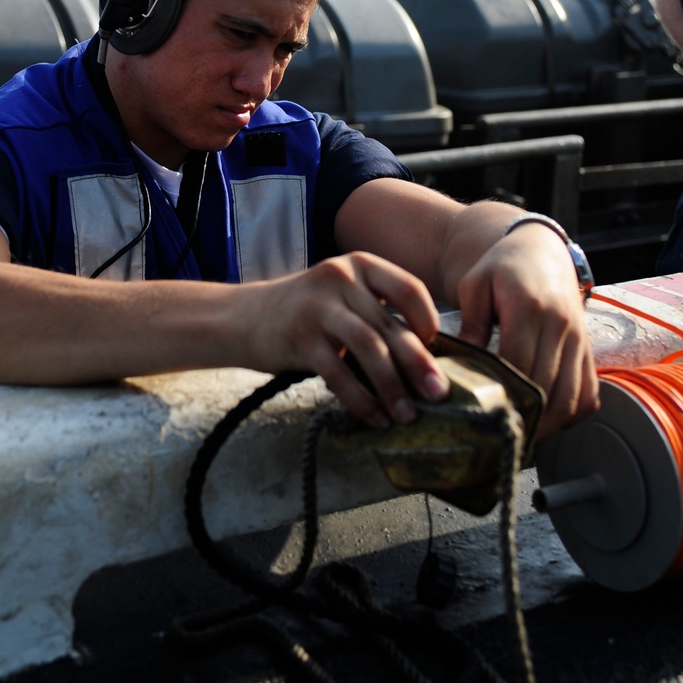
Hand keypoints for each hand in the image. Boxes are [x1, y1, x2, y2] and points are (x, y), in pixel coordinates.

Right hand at [238, 252, 451, 428]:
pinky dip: (361, 400)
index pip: (409, 288)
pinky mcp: (300, 339)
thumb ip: (376, 314)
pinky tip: (374, 418)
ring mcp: (319, 308)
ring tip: (406, 415)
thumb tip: (424, 359)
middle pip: (391, 325)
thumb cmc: (305, 312)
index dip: (428, 320)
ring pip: (370, 349)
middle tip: (438, 394)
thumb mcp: (342, 296)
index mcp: (359, 265)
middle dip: (419, 364)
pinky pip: (340, 374)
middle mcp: (341, 279)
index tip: (434, 349)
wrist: (243, 317)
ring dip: (392, 386)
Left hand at [453, 226, 598, 440]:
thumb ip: (470, 324)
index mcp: (528, 306)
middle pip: (546, 385)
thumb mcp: (475, 285)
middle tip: (500, 438)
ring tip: (523, 438)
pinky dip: (572, 413)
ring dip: (549, 423)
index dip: (504, 392)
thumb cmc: (501, 268)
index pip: (518, 362)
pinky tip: (548, 422)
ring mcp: (578, 338)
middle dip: (524, 416)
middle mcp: (560, 324)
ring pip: (571, 396)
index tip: (484, 414)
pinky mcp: (587, 349)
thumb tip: (458, 366)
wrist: (540, 250)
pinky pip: (589, 392)